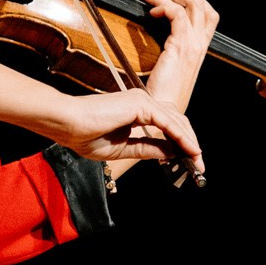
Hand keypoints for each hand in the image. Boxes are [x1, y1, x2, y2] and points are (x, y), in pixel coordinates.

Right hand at [36, 87, 204, 173]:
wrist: (66, 124)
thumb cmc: (83, 135)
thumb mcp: (123, 149)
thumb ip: (148, 149)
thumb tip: (172, 153)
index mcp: (135, 112)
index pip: (165, 125)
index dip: (180, 143)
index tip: (189, 161)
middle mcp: (141, 103)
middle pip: (175, 121)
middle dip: (189, 142)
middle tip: (199, 164)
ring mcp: (141, 100)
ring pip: (175, 120)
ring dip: (188, 141)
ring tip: (197, 159)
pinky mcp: (140, 103)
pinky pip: (167, 122)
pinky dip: (180, 136)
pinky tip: (189, 149)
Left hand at [139, 0, 221, 114]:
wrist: (163, 114)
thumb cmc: (161, 97)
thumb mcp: (169, 71)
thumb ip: (168, 54)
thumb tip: (153, 39)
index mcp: (198, 51)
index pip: (208, 17)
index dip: (191, 4)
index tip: (168, 3)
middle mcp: (199, 46)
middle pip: (204, 6)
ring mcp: (193, 45)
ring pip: (193, 5)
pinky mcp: (181, 47)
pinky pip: (177, 14)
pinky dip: (163, 5)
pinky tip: (150, 11)